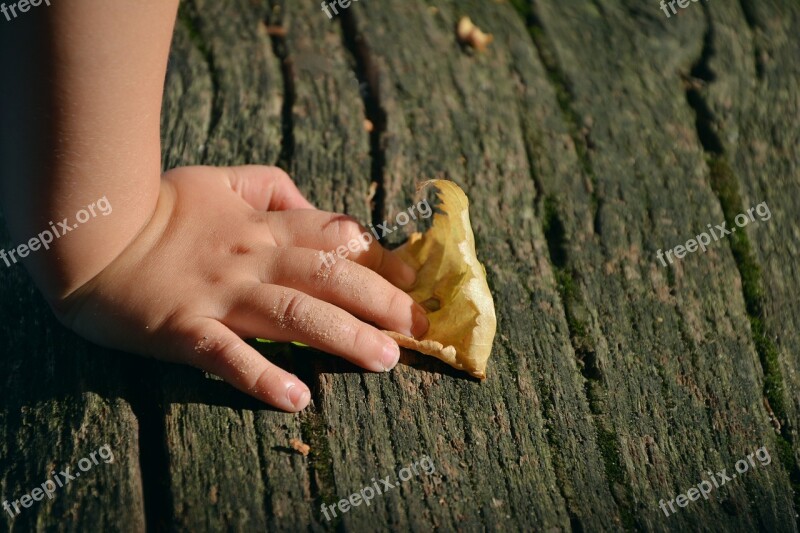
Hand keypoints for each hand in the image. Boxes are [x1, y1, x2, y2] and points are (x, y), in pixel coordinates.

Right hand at [56, 165, 428, 411]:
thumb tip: (311, 204)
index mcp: (261, 224)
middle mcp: (250, 258)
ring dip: (344, 337)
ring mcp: (220, 294)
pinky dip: (263, 377)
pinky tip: (297, 399)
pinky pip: (229, 356)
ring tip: (384, 360)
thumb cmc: (159, 206)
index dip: (378, 256)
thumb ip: (270, 185)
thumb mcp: (220, 179)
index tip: (412, 280)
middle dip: (381, 300)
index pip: (333, 236)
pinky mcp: (186, 329)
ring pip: (294, 314)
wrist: (89, 233)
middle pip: (328, 276)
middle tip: (419, 327)